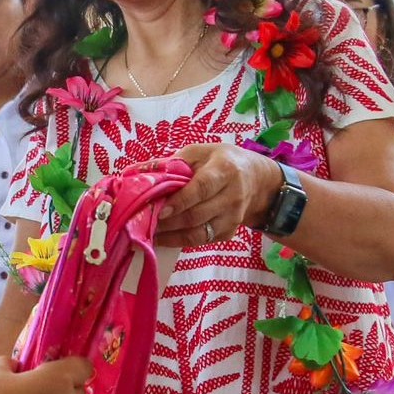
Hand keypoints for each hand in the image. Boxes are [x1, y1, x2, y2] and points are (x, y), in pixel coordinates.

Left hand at [156, 143, 284, 247]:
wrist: (256, 180)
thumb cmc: (220, 162)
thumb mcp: (199, 153)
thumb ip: (171, 163)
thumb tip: (138, 172)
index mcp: (224, 170)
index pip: (201, 188)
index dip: (180, 200)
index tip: (160, 209)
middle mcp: (232, 196)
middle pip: (198, 214)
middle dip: (169, 221)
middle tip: (144, 221)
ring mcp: (233, 218)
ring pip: (199, 233)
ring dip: (171, 235)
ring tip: (148, 231)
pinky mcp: (229, 233)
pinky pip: (202, 241)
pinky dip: (179, 241)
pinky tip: (162, 237)